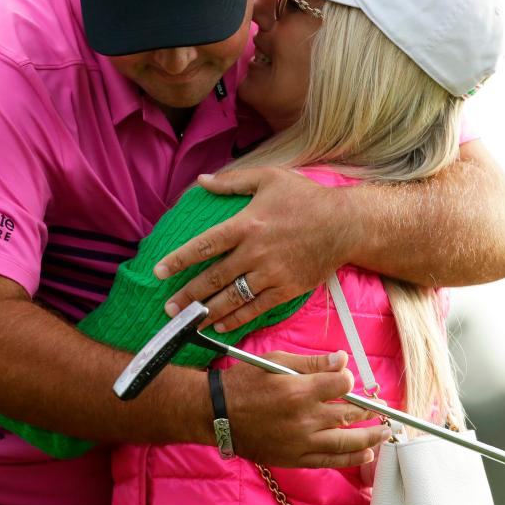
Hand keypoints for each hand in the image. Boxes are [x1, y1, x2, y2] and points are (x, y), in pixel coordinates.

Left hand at [156, 168, 354, 331]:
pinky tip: (220, 326)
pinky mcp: (287, 289)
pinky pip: (256, 309)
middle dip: (187, 296)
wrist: (345, 224)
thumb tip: (201, 180)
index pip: (204, 245)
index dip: (178, 260)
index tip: (158, 272)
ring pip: (232, 299)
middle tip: (168, 308)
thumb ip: (232, 182)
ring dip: (207, 313)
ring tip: (188, 323)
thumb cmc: (306, 197)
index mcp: (246, 224)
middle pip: (213, 278)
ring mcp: (271, 273)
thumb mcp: (269, 178)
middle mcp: (255, 252)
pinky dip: (236, 319)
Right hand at [221, 349, 388, 467]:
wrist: (218, 414)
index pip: (342, 385)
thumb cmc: (245, 383)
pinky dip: (351, 459)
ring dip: (370, 437)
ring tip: (384, 431)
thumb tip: (342, 360)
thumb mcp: (276, 361)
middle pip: (350, 414)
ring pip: (347, 442)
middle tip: (382, 407)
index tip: (346, 379)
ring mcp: (302, 441)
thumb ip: (312, 362)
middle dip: (369, 410)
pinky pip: (331, 461)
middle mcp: (305, 418)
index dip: (348, 380)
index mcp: (299, 390)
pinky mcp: (296, 458)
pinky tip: (366, 454)